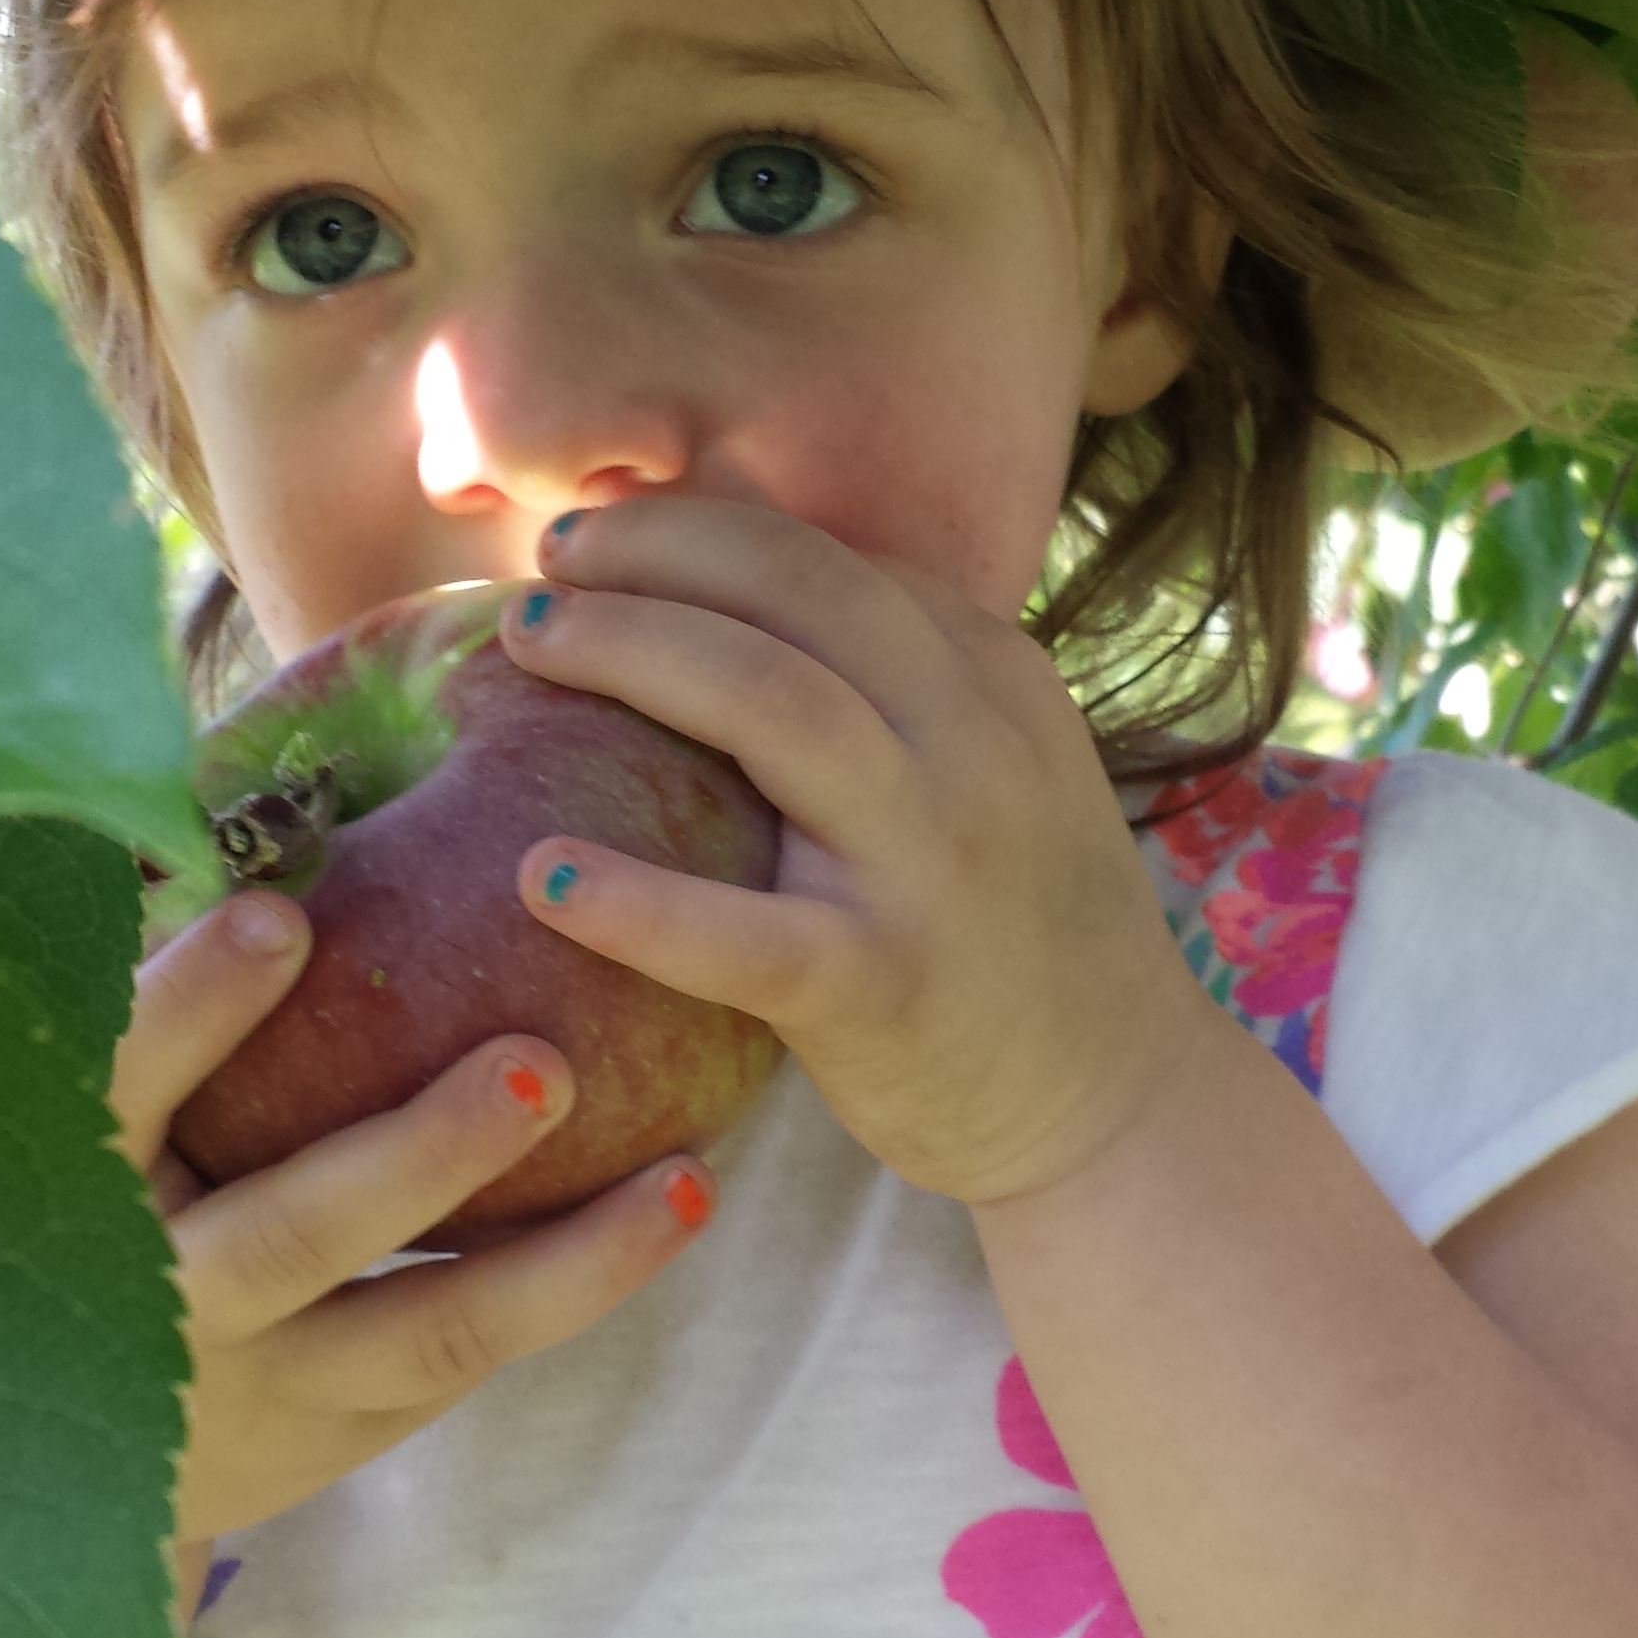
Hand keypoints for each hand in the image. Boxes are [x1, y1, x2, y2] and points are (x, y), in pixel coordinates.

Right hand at [107, 893, 719, 1566]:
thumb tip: (293, 747)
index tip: (281, 915)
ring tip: (684, 1178)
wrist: (58, 1436)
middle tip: (541, 1067)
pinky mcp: (341, 1425)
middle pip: (297, 1232)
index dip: (193, 1007)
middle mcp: (169, 1295)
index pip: (124, 1085)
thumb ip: (168, 960)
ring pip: (429, 1326)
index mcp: (78, 1178)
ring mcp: (264, 1377)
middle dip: (423, 1157)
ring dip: (566, 1257)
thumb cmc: (97, 1177)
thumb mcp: (89, 1092)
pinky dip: (575, 1283)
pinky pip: (470, 1353)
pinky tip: (673, 1204)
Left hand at [494, 495, 1223, 1209]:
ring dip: (626, 651)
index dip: (692, 530)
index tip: (594, 540)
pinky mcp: (885, 986)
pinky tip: (542, 879)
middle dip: (648, 554)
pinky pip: (745, 935)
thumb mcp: (988, 772)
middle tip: (543, 567)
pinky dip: (637, 903)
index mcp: (992, 677)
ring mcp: (933, 861)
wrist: (1115, 1107)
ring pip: (769, 705)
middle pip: (791, 590)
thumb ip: (889, 690)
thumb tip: (711, 602)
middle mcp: (973, 744)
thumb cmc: (1011, 935)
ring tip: (521, 648)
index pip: (825, 559)